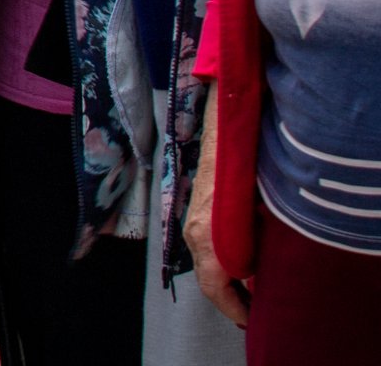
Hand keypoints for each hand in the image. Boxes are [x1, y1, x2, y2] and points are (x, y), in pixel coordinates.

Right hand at [186, 103, 249, 325]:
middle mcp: (194, 233)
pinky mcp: (195, 214)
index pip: (214, 286)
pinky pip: (206, 251)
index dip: (234, 308)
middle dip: (231, 301)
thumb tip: (260, 278)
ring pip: (206, 265)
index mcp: (207, 236)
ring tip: (250, 296)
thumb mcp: (260, 215)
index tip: (251, 321)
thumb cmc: (245, 172)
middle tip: (253, 315)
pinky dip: (221, 266)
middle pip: (208, 280)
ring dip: (227, 283)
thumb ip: (257, 248)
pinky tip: (240, 267)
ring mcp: (192, 223)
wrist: (225, 132)